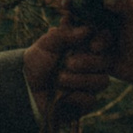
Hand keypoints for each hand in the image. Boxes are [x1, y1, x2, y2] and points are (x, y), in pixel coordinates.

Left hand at [23, 4, 132, 119]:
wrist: (26, 87)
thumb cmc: (38, 61)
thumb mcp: (46, 44)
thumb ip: (64, 35)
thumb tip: (87, 29)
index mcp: (86, 46)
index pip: (105, 40)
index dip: (103, 41)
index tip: (93, 45)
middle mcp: (93, 64)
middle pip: (107, 61)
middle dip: (88, 62)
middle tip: (68, 63)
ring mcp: (91, 84)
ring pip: (102, 81)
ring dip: (80, 80)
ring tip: (60, 79)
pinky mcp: (86, 102)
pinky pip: (91, 100)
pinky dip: (76, 97)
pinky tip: (64, 95)